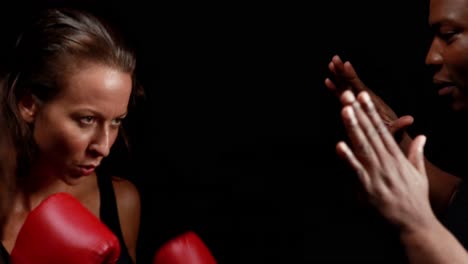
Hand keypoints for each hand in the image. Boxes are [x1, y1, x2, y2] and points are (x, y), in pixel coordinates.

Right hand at [325, 55, 413, 136]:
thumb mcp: (396, 133)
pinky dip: (335, 89)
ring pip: (347, 87)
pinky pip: (343, 96)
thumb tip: (409, 120)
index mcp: (372, 104)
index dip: (353, 76)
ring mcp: (361, 103)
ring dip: (338, 76)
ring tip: (331, 64)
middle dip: (343, 71)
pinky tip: (328, 82)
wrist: (393, 142)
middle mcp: (367, 100)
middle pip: (352, 83)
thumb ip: (400, 126)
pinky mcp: (356, 108)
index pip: (360, 87)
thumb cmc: (393, 138)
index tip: (346, 64)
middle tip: (335, 58)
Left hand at [336, 90, 435, 232]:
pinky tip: (339, 145)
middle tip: (347, 94)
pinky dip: (348, 158)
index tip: (362, 96)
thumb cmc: (415, 199)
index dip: (370, 112)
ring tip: (345, 110)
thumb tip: (422, 136)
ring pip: (363, 146)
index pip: (381, 129)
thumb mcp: (418, 173)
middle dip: (358, 113)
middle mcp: (386, 161)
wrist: (414, 224)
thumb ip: (416, 153)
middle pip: (369, 132)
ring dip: (353, 127)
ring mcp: (377, 173)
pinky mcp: (369, 187)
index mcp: (396, 156)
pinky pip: (356, 170)